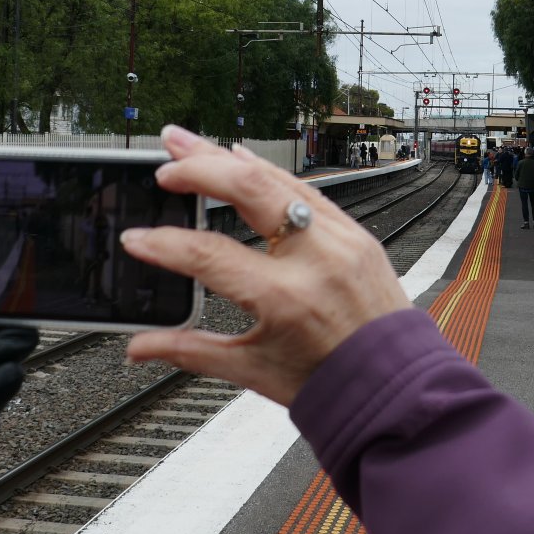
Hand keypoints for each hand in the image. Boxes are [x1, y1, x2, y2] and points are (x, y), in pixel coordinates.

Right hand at [123, 126, 411, 405]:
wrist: (396, 390)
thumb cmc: (330, 385)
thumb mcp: (253, 371)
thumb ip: (190, 351)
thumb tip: (139, 348)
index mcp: (285, 300)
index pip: (210, 255)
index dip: (165, 244)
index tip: (137, 237)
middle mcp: (315, 260)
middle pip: (248, 190)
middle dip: (198, 168)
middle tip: (163, 164)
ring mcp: (340, 239)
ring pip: (277, 179)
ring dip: (227, 157)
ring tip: (187, 143)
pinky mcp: (355, 233)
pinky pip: (306, 189)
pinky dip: (270, 171)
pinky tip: (240, 156)